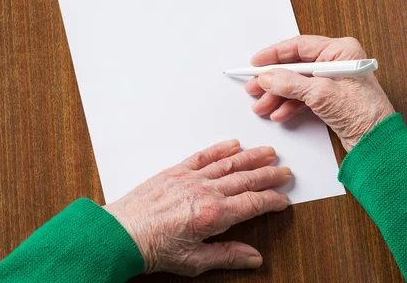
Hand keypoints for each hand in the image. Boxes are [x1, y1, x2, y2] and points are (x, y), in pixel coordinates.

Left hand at [104, 140, 290, 276]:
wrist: (121, 233)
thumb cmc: (153, 248)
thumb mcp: (194, 262)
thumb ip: (227, 256)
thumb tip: (254, 258)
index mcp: (212, 215)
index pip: (253, 203)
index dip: (272, 200)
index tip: (283, 200)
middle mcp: (205, 191)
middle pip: (246, 179)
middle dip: (269, 175)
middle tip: (285, 172)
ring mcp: (190, 178)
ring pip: (229, 163)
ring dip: (251, 157)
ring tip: (268, 152)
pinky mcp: (176, 171)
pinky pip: (203, 156)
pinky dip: (219, 149)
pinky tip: (233, 144)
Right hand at [245, 35, 393, 151]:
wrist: (378, 142)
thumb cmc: (364, 113)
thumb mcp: (320, 94)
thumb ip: (290, 83)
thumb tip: (267, 77)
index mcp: (340, 51)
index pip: (300, 46)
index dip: (274, 54)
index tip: (256, 63)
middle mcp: (337, 62)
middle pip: (295, 67)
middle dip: (273, 80)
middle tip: (254, 87)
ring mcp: (334, 81)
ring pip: (297, 84)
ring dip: (278, 95)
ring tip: (262, 106)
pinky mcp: (332, 99)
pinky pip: (304, 97)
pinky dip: (290, 105)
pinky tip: (279, 113)